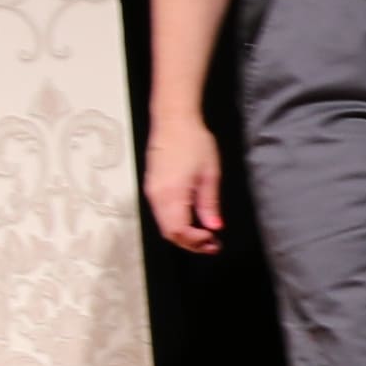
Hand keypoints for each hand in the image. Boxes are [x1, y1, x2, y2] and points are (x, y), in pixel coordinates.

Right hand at [144, 115, 224, 254]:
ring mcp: (151, 192)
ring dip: (183, 234)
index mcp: (172, 193)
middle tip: (212, 244)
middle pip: (169, 232)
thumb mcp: (210, 174)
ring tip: (205, 234)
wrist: (173, 120)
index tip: (214, 241)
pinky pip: (161, 214)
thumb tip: (214, 226)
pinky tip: (191, 220)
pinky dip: (176, 223)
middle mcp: (157, 196)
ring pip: (164, 225)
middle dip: (190, 243)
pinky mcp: (151, 187)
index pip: (179, 231)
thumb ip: (210, 203)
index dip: (196, 242)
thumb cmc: (194, 142)